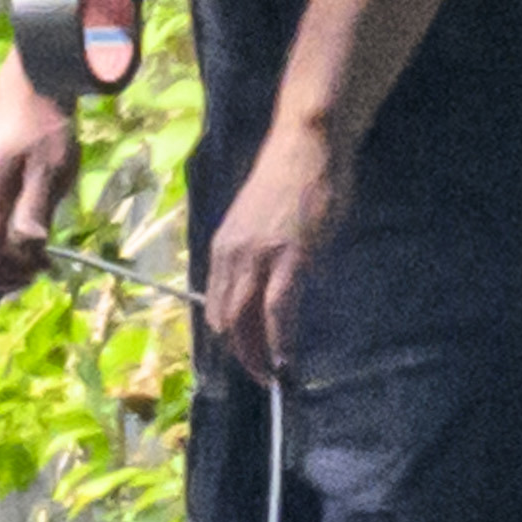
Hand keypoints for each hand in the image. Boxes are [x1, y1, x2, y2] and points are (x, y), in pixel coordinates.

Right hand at [0, 80, 77, 292]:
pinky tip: (22, 246)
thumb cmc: (44, 131)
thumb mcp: (49, 169)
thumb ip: (35, 209)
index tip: (42, 265)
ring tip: (34, 260)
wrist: (31, 97)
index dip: (9, 271)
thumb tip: (30, 246)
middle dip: (4, 276)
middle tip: (40, 267)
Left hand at [201, 120, 346, 379]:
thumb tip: (266, 287)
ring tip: (273, 377)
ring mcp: (257, 258)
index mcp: (222, 248)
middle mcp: (230, 256)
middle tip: (262, 376)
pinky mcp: (288, 258)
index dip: (228, 338)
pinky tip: (286, 361)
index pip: (215, 305)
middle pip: (223, 320)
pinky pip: (277, 312)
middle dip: (240, 355)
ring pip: (243, 322)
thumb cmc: (290, 179)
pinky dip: (279, 342)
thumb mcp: (258, 222)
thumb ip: (257, 255)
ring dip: (257, 357)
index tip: (247, 356)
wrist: (306, 144)